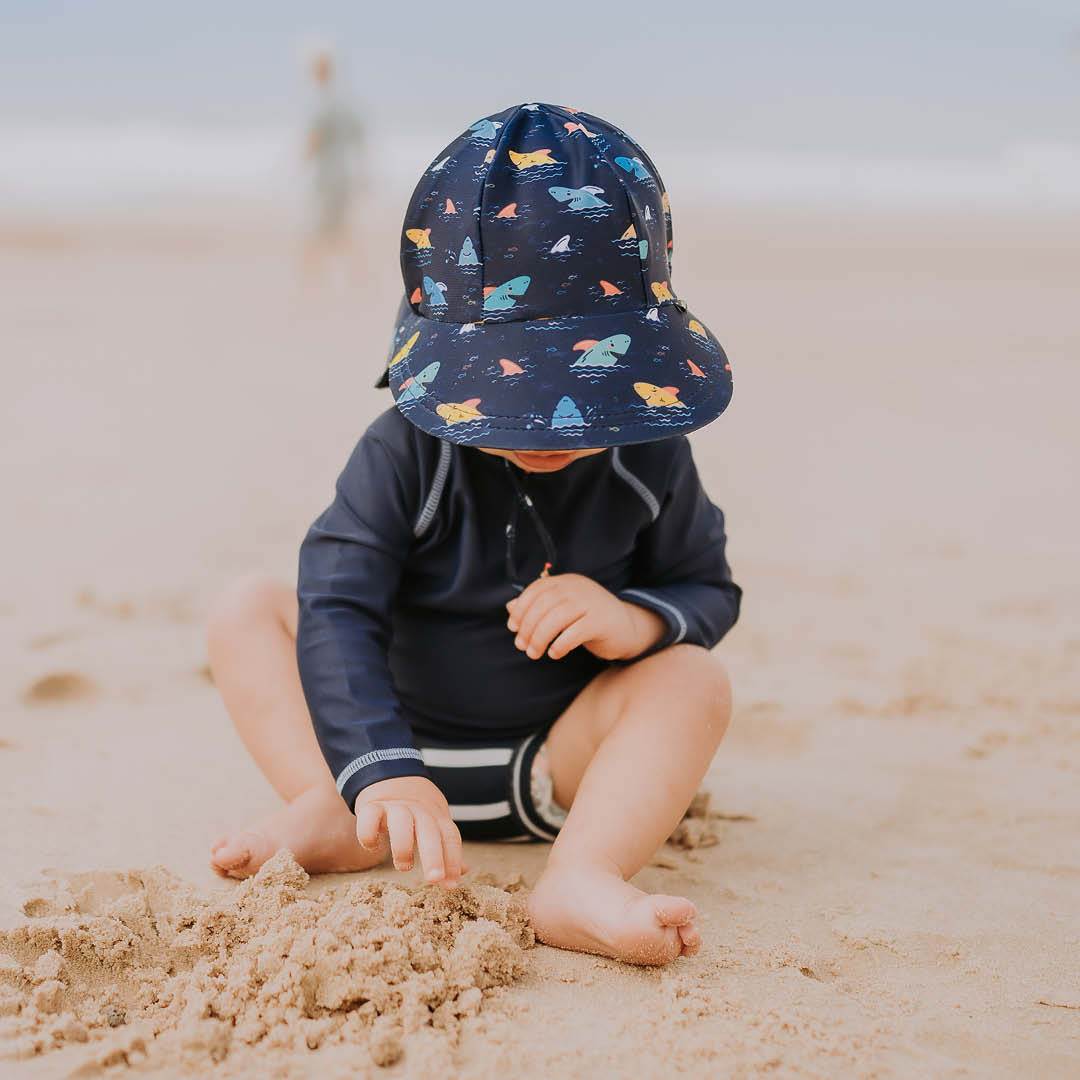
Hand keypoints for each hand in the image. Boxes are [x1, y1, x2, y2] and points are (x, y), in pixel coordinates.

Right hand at [354, 776, 463, 886]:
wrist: (391, 775)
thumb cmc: (416, 811)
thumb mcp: (434, 824)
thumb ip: (445, 848)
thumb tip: (463, 873)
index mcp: (436, 816)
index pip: (450, 836)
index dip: (453, 859)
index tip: (451, 885)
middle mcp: (418, 810)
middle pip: (429, 830)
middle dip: (433, 855)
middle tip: (434, 879)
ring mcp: (395, 807)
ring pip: (401, 822)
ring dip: (403, 846)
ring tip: (404, 866)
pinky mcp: (371, 806)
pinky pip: (369, 817)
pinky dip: (369, 834)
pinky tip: (373, 846)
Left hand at [506, 573, 665, 661]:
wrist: (628, 628)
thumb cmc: (589, 620)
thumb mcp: (562, 610)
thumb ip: (538, 607)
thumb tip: (510, 608)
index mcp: (567, 582)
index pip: (537, 590)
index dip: (521, 608)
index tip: (513, 627)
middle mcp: (578, 588)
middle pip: (543, 605)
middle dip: (528, 627)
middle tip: (521, 646)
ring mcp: (591, 603)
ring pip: (556, 619)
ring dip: (540, 638)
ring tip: (534, 653)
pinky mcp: (601, 621)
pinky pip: (574, 633)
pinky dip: (560, 645)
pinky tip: (554, 653)